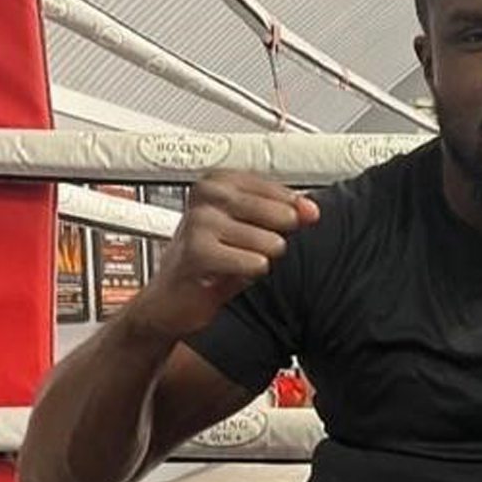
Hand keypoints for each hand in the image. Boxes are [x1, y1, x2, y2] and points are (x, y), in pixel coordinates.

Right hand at [136, 173, 319, 337]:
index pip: (277, 189)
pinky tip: (230, 274)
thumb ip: (280, 214)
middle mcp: (207, 195)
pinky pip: (254, 262)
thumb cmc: (210, 262)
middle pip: (279, 213)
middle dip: (279, 237)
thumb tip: (311, 210)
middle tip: (260, 248)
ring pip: (270, 241)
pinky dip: (250, 273)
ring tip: (238, 262)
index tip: (307, 217)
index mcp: (218, 181)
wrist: (171, 299)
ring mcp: (200, 221)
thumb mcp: (247, 230)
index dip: (296, 207)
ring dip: (262, 259)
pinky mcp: (198, 251)